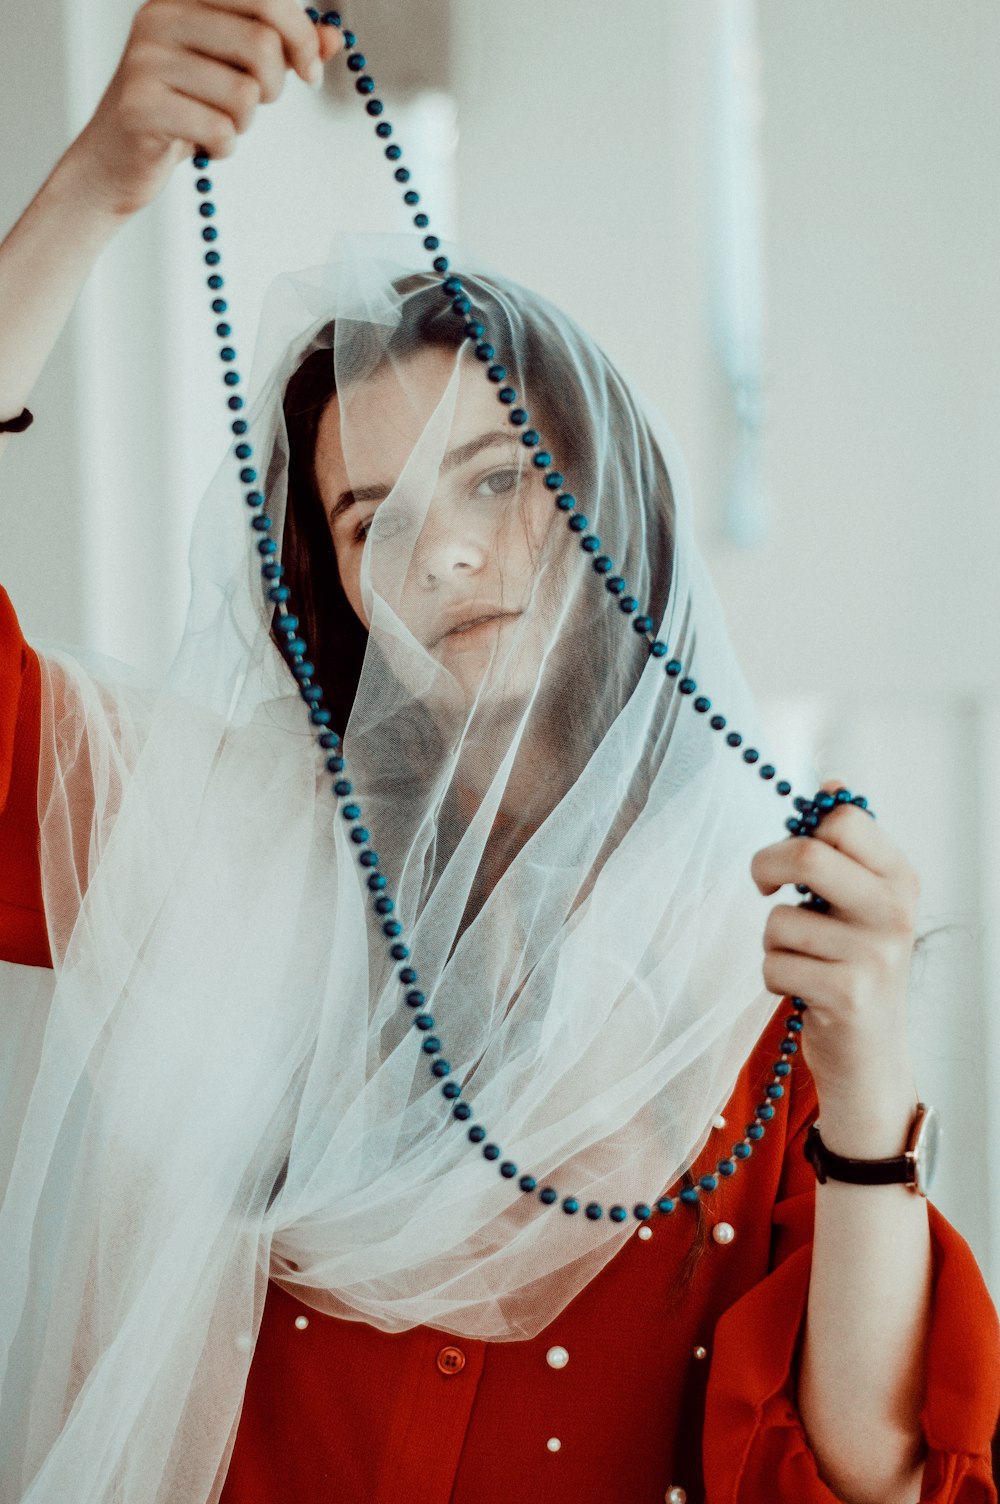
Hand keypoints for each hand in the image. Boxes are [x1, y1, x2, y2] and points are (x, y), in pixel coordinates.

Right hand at [64, 0, 343, 217]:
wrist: (117, 159)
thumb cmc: (181, 108)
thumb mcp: (233, 69)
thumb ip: (283, 48)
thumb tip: (334, 38)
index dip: (301, 36)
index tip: (310, 69)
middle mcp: (160, 16)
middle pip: (261, 45)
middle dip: (274, 85)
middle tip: (256, 102)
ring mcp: (147, 60)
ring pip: (244, 94)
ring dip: (244, 122)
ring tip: (216, 121)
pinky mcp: (142, 107)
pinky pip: (220, 131)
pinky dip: (224, 147)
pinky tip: (201, 143)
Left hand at [750, 779, 921, 1115]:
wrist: (872, 1061)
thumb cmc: (854, 972)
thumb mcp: (861, 907)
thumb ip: (845, 850)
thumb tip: (831, 783)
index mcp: (900, 879)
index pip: (846, 818)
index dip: (799, 831)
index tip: (787, 856)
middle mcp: (895, 911)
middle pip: (808, 854)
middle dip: (765, 867)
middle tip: (762, 887)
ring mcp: (874, 953)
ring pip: (778, 918)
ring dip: (772, 943)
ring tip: (803, 964)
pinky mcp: (847, 992)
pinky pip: (773, 963)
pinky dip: (773, 978)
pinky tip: (803, 993)